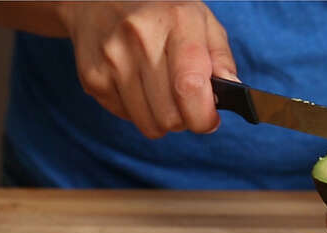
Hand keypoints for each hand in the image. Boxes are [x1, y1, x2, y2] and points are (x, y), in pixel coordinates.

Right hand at [58, 1, 236, 138]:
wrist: (97, 1)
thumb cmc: (159, 14)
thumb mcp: (199, 21)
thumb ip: (221, 58)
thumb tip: (233, 92)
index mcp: (176, 20)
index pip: (191, 87)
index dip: (204, 116)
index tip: (209, 119)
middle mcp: (141, 38)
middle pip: (170, 116)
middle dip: (184, 119)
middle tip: (183, 102)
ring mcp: (113, 60)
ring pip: (149, 125)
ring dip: (160, 119)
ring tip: (160, 93)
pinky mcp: (93, 78)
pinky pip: (127, 118)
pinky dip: (137, 111)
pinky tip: (136, 86)